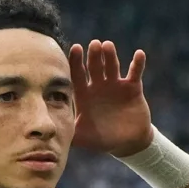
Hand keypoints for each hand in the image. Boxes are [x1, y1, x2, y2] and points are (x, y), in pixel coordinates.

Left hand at [68, 40, 153, 157]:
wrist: (127, 142)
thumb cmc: (102, 139)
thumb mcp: (83, 137)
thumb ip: (69, 133)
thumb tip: (50, 134)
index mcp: (85, 94)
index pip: (77, 75)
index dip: (76, 62)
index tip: (74, 48)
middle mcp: (99, 86)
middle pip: (95, 66)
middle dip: (93, 56)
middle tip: (93, 45)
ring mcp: (116, 85)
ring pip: (112, 66)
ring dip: (110, 56)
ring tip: (107, 46)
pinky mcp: (132, 87)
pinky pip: (135, 73)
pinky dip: (138, 63)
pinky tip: (139, 54)